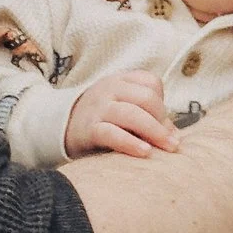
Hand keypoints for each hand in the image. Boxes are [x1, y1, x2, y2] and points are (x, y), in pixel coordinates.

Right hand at [64, 70, 180, 158]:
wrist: (59, 127)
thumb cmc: (101, 118)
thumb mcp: (122, 108)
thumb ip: (146, 116)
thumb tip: (174, 135)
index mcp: (120, 80)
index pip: (151, 82)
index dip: (163, 102)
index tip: (166, 124)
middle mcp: (110, 89)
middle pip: (146, 98)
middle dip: (163, 121)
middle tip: (173, 143)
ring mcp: (98, 108)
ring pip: (132, 114)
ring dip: (154, 132)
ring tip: (167, 148)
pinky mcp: (89, 129)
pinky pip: (112, 133)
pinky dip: (130, 143)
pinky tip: (145, 153)